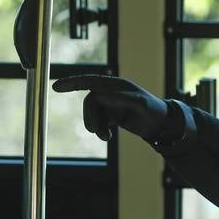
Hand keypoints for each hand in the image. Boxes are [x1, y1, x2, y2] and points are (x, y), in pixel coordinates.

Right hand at [52, 74, 173, 142]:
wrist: (162, 125)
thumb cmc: (154, 111)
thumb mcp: (141, 105)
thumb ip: (123, 98)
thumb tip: (102, 95)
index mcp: (116, 85)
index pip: (90, 81)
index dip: (72, 83)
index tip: (56, 87)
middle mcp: (112, 92)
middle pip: (90, 102)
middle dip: (90, 118)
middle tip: (97, 132)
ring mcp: (112, 104)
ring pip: (93, 114)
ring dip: (96, 126)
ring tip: (106, 137)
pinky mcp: (113, 115)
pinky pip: (99, 121)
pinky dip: (100, 130)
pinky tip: (108, 137)